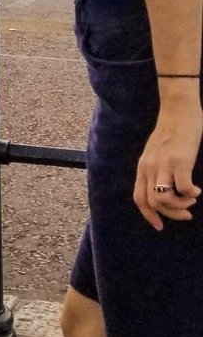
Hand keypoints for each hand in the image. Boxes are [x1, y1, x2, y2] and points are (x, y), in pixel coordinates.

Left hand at [134, 102, 202, 229]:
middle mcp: (149, 167)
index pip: (139, 198)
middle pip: (152, 203)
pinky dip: (191, 193)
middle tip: (187, 214)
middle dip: (171, 214)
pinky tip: (198, 189)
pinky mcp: (179, 160)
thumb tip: (164, 188)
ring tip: (192, 198)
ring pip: (164, 199)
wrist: (178, 111)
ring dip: (181, 205)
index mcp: (143, 167)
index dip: (148, 215)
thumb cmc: (171, 132)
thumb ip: (156, 169)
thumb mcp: (156, 152)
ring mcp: (163, 164)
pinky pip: (182, 187)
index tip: (160, 226)